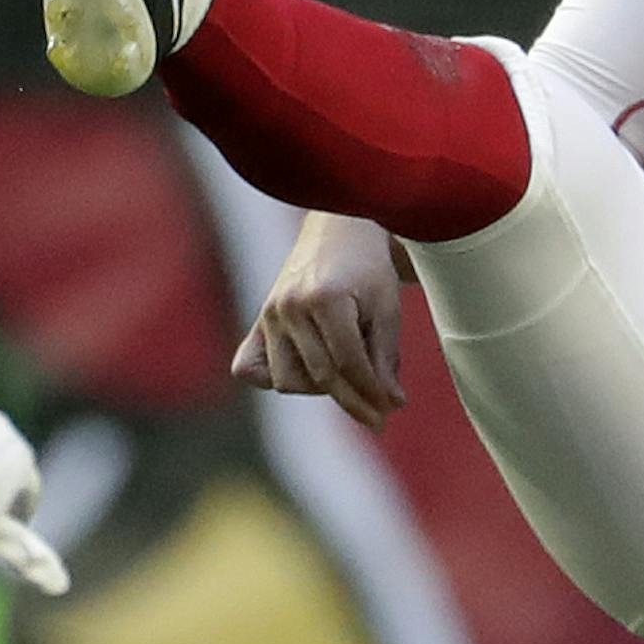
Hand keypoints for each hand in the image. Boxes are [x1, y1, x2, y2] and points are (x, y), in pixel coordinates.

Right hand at [232, 212, 405, 430]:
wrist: (337, 231)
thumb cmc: (368, 269)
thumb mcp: (387, 306)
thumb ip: (386, 356)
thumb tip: (392, 404)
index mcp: (325, 297)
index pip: (347, 362)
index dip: (370, 392)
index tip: (389, 413)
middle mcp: (289, 306)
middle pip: (320, 376)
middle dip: (352, 398)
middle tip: (380, 412)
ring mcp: (269, 314)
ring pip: (287, 380)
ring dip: (318, 387)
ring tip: (346, 367)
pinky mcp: (258, 321)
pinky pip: (251, 369)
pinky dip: (275, 377)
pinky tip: (305, 370)